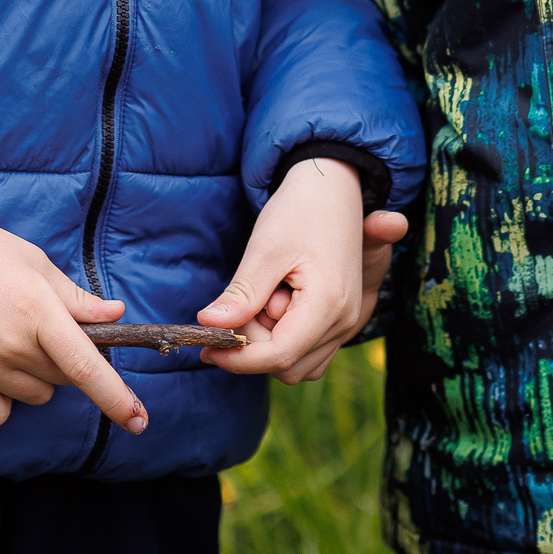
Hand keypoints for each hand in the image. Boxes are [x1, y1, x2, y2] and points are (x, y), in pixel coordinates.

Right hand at [0, 204, 145, 433]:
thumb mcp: (34, 261)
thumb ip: (75, 297)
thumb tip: (115, 314)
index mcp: (38, 311)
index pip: (86, 368)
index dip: (117, 398)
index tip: (140, 422)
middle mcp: (12, 345)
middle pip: (64, 379)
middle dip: (64, 358)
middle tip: (37, 324)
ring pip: (36, 395)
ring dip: (35, 377)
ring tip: (7, 336)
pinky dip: (3, 398)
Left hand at [197, 159, 409, 382]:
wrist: (333, 188)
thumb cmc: (300, 210)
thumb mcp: (266, 249)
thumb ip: (242, 294)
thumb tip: (208, 326)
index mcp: (327, 305)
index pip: (278, 356)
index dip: (237, 359)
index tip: (206, 347)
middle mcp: (344, 321)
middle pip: (288, 365)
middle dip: (255, 345)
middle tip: (243, 302)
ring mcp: (346, 322)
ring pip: (299, 364)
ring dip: (270, 343)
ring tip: (262, 298)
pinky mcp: (340, 319)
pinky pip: (309, 351)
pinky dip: (284, 339)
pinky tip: (273, 304)